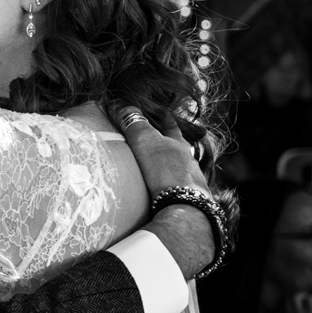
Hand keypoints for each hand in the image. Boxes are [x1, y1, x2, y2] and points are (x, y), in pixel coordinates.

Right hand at [113, 104, 215, 276]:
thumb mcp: (145, 140)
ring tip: (156, 170)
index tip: (162, 112)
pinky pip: (177, 190)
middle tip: (157, 142)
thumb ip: (134, 123)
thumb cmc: (165, 169)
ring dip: (169, 169)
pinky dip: (169, 188)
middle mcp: (188, 162)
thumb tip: (121, 105)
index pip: (171, 125)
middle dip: (169, 145)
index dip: (165, 118)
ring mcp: (190, 183)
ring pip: (179, 170)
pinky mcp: (188, 201)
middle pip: (178, 149)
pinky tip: (161, 193)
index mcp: (179, 144)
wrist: (184, 207)